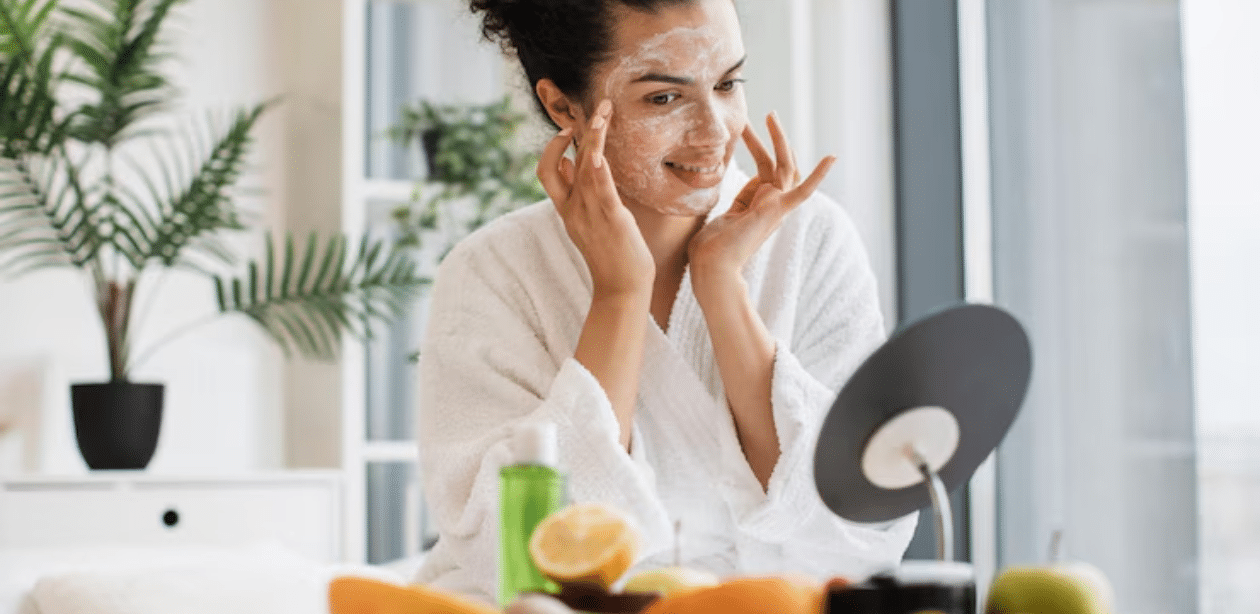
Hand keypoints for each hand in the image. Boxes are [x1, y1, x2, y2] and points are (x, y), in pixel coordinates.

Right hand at [537, 99, 654, 298]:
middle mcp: (572, 209)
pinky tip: (598, 153)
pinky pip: (600, 190)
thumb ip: (580, 195)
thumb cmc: (612, 255)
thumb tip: (571, 164)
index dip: (553, 147)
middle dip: (570, 133)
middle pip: (557, 163)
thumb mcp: (590, 221)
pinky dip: (597, 169)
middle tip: (593, 109)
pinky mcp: (611, 219)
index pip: (548, 170)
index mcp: (566, 209)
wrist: (621, 289)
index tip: (569, 130)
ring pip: (583, 168)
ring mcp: (589, 214)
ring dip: (592, 138)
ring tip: (604, 113)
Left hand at [687, 112, 835, 294]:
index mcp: (758, 206)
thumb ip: (729, 202)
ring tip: (769, 115)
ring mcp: (776, 207)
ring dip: (779, 140)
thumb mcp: (719, 215)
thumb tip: (716, 189)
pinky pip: (803, 190)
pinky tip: (833, 157)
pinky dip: (819, 175)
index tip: (743, 128)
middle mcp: (771, 205)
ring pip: (785, 167)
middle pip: (777, 164)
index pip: (764, 170)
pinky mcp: (777, 210)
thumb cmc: (709, 248)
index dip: (757, 147)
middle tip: (761, 115)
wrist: (711, 266)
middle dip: (768, 138)